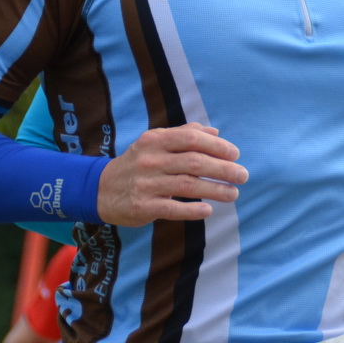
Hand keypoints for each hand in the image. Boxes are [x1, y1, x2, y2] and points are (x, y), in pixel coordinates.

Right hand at [96, 124, 247, 227]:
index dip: (217, 146)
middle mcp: (150, 160)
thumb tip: (216, 132)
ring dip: (215, 190)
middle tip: (243, 175)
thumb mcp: (155, 143)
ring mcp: (146, 184)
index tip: (235, 154)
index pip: (192, 139)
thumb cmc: (137, 163)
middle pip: (194, 163)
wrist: (100, 189)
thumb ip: (185, 134)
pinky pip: (173, 208)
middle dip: (223, 169)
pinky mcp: (143, 207)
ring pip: (188, 186)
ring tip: (233, 193)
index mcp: (155, 140)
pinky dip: (193, 210)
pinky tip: (209, 210)